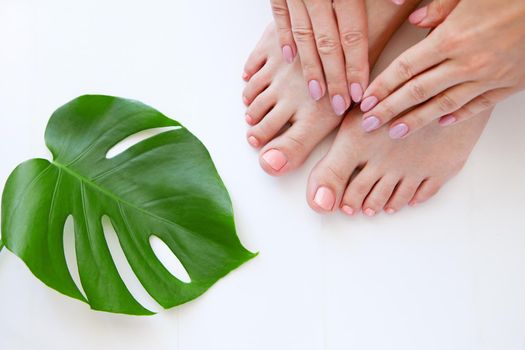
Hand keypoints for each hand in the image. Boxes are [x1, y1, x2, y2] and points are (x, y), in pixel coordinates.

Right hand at [270, 0, 369, 115]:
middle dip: (334, 78)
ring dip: (309, 67)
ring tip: (317, 93)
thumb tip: (403, 3)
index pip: (352, 36)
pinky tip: (287, 57)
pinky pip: (279, 17)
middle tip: (340, 104)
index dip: (356, 67)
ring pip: (302, 36)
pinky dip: (283, 38)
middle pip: (327, 44)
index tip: (358, 93)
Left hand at [359, 0, 524, 138]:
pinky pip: (477, 105)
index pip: (405, 69)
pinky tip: (440, 123)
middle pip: (417, 92)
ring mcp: (488, 77)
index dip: (382, 87)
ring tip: (395, 132)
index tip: (366, 102)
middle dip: (389, 110)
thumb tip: (415, 21)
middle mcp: (466, 62)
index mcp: (451, 38)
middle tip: (369, 125)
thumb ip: (439, 6)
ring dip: (416, 120)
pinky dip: (457, 115)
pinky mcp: (509, 85)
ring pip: (443, 104)